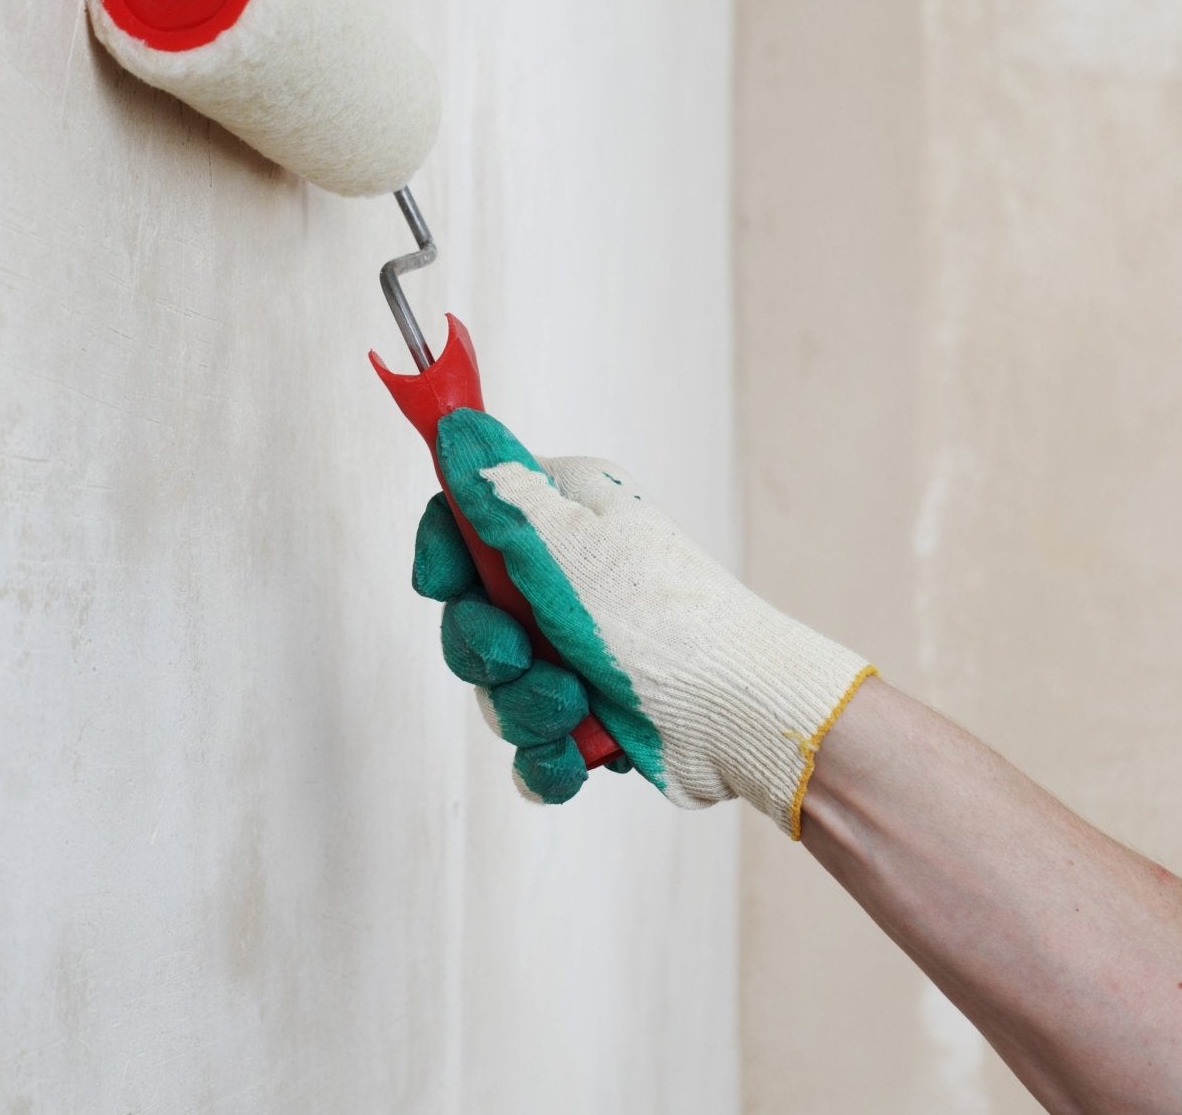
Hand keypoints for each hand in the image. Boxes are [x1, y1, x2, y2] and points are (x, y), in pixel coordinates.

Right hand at [411, 408, 876, 835]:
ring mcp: (578, 649)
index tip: (440, 585)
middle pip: (471, 613)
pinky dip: (548, 756)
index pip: (467, 520)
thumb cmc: (666, 620)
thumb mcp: (567, 543)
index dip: (444, 554)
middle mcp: (568, 578)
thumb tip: (458, 424)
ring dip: (526, 706)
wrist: (740, 716)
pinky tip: (575, 755)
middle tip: (522, 656)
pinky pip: (531, 741)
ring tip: (574, 708)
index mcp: (564, 517)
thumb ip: (498, 491)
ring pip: (498, 685)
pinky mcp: (591, 713)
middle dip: (489, 651)